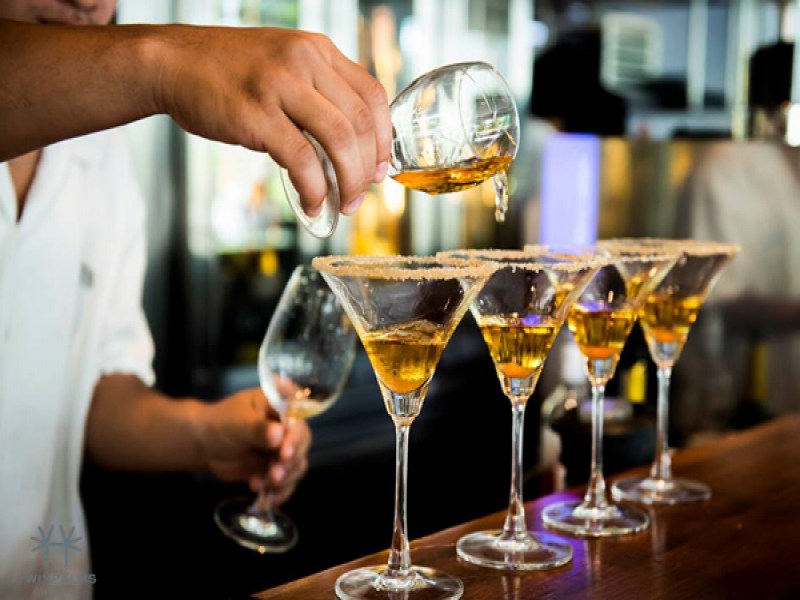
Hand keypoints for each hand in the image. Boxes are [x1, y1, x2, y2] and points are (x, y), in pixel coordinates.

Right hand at [154, 26, 391, 214]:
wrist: (172, 62)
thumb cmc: (228, 72)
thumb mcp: (284, 65)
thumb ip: (317, 93)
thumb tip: (349, 147)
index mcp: (318, 49)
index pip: (373, 94)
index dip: (384, 137)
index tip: (381, 166)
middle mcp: (304, 61)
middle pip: (361, 121)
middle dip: (367, 167)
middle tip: (361, 193)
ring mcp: (280, 85)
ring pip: (339, 140)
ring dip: (348, 181)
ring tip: (344, 204)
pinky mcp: (256, 114)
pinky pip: (302, 159)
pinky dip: (314, 188)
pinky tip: (313, 203)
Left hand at [196, 387, 311, 505]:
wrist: (205, 444)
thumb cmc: (220, 423)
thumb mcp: (237, 422)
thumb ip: (257, 428)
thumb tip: (278, 434)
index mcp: (280, 403)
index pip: (297, 417)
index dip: (295, 436)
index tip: (285, 452)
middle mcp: (288, 424)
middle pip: (301, 443)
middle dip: (289, 462)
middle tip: (274, 476)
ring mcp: (285, 446)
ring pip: (297, 464)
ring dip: (283, 479)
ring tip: (260, 485)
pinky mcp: (280, 466)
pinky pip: (289, 481)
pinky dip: (279, 492)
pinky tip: (267, 499)